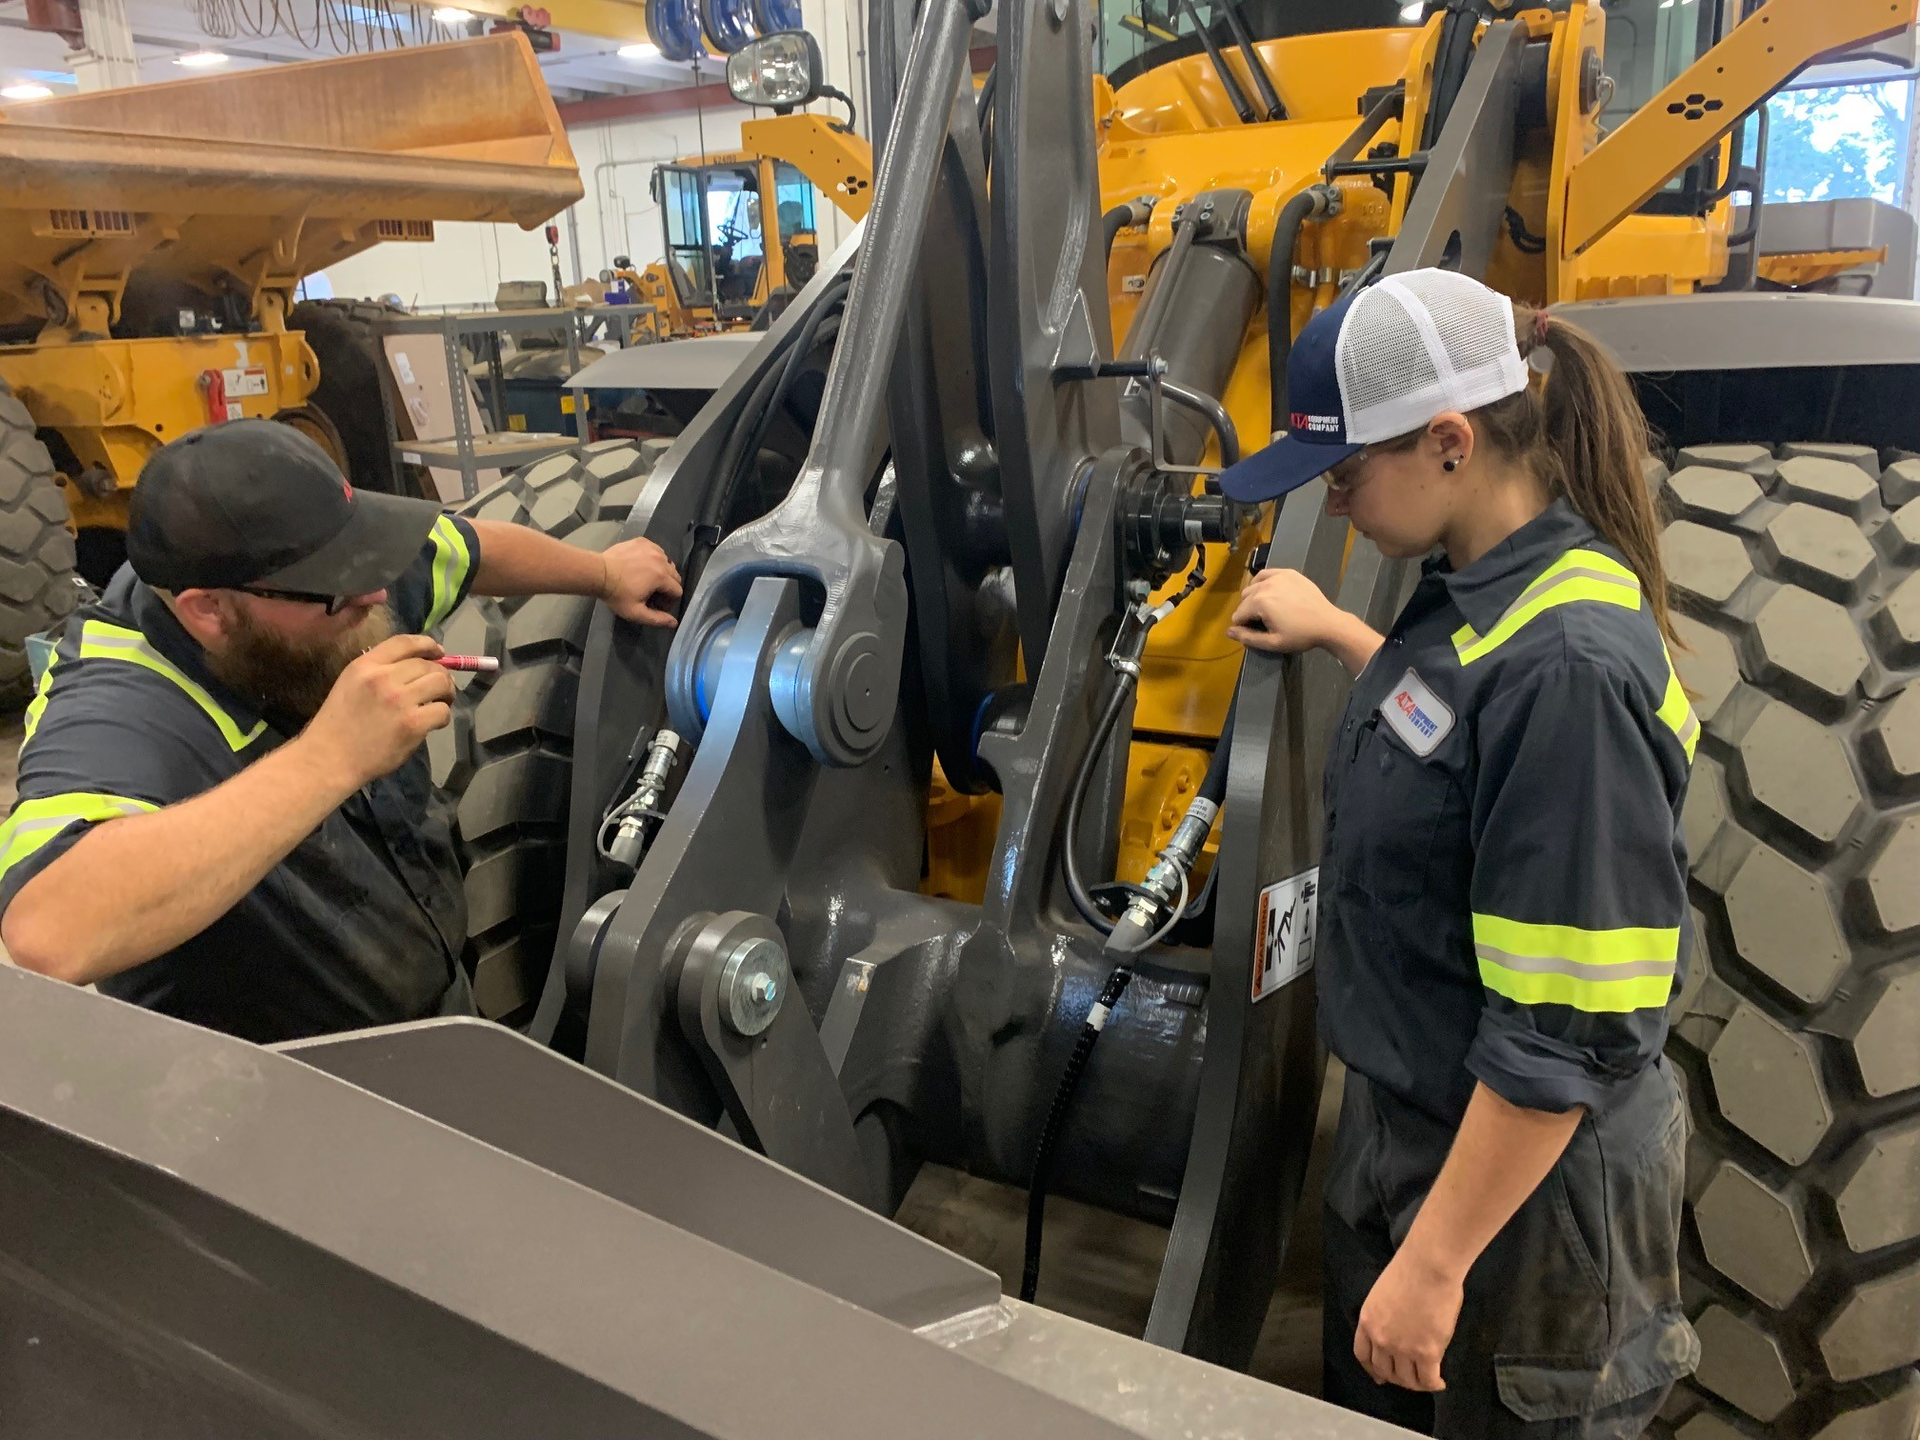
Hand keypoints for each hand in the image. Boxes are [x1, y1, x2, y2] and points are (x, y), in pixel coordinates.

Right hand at [300, 634, 454, 788]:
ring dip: (446, 694)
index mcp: (365, 665)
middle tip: (441, 689)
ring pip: (440, 684)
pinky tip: (432, 723)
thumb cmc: (339, 724)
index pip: (404, 642)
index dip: (427, 644)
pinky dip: (442, 717)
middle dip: (441, 675)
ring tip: (440, 703)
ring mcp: (399, 700)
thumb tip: (420, 667)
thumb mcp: (351, 684)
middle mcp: (383, 678)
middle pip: (427, 664)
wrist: (329, 759)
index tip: (439, 652)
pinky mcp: (412, 723)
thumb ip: (380, 672)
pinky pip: (442, 711)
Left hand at [598, 538, 682, 626]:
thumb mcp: (636, 612)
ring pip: (666, 562)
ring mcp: (652, 548)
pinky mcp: (642, 541)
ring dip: (661, 571)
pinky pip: (656, 550)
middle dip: (667, 586)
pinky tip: (641, 565)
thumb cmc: (617, 594)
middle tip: (651, 592)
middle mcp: (661, 559)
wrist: (598, 572)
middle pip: (675, 576)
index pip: (677, 591)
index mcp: (662, 577)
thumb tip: (674, 623)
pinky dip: (653, 558)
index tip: (655, 604)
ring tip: (645, 578)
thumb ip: (657, 619)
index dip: (668, 601)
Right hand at [1227, 567, 1341, 653]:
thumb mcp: (1273, 643)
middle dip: (1249, 611)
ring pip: (1253, 586)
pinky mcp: (1288, 572)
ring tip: (1269, 609)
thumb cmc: (1300, 636)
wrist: (1328, 623)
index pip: (1238, 615)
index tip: (1259, 632)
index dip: (1245, 627)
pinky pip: (1265, 574)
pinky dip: (1263, 583)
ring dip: (1255, 598)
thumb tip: (1228, 631)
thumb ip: (1247, 638)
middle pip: (1244, 599)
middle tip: (1265, 622)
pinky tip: (1270, 592)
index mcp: (1260, 601)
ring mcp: (1278, 576)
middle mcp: (1265, 584)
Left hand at [1354, 1246, 1464, 1392]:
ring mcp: (1403, 1348)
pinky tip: (1440, 1382)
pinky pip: (1427, 1380)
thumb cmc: (1410, 1270)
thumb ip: (1386, 1317)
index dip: (1372, 1369)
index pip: (1363, 1355)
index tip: (1380, 1376)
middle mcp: (1381, 1338)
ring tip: (1426, 1379)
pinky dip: (1433, 1384)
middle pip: (1384, 1370)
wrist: (1429, 1266)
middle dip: (1396, 1378)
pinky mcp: (1427, 1353)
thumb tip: (1398, 1330)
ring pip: (1406, 1380)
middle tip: (1408, 1379)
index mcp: (1368, 1321)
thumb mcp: (1383, 1295)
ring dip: (1416, 1384)